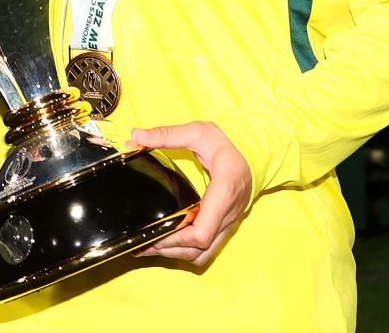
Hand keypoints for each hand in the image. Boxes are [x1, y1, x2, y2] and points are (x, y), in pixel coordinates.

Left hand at [130, 121, 251, 265]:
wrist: (252, 156)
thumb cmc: (226, 145)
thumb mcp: (198, 132)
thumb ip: (167, 134)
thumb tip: (136, 136)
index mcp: (223, 193)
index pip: (202, 233)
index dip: (177, 239)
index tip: (156, 232)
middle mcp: (227, 214)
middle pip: (198, 249)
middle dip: (169, 249)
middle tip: (143, 243)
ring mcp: (228, 224)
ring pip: (203, 255)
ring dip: (177, 254)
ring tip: (152, 246)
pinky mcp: (224, 228)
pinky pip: (207, 250)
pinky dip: (187, 251)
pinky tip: (170, 243)